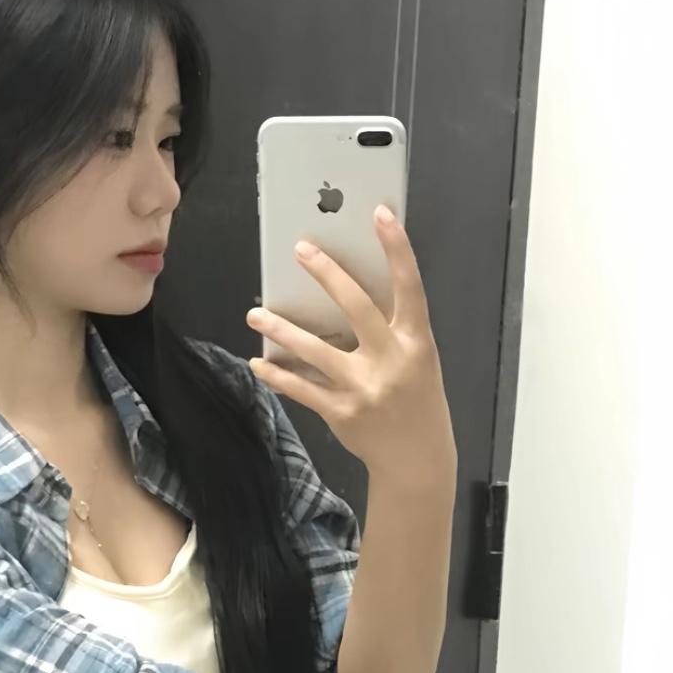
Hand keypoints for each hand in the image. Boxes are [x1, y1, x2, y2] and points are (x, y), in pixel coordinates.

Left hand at [245, 206, 456, 489]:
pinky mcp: (342, 413)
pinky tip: (259, 364)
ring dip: (281, 330)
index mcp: (417, 342)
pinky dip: (278, 376)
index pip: (409, 287)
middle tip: (300, 250)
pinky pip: (302, 389)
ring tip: (255, 315)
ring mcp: (365, 388)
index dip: (397, 249)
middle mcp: (392, 361)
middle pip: (357, 308)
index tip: (380, 214)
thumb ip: (390, 329)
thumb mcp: (418, 360)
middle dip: (328, 274)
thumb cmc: (415, 399)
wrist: (417, 459)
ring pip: (316, 351)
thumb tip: (342, 292)